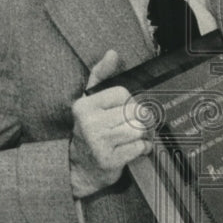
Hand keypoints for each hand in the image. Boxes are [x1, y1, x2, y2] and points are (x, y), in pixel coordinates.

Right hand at [69, 50, 151, 198]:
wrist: (81, 169)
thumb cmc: (90, 131)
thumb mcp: (90, 101)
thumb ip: (100, 75)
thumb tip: (112, 53)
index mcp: (84, 106)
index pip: (122, 94)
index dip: (128, 103)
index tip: (123, 112)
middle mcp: (89, 123)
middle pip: (134, 112)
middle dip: (139, 120)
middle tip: (132, 127)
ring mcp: (99, 143)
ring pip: (138, 129)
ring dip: (141, 135)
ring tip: (131, 139)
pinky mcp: (109, 160)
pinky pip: (139, 147)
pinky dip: (141, 149)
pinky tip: (132, 150)